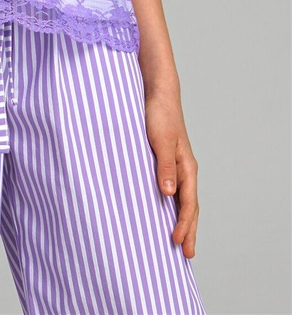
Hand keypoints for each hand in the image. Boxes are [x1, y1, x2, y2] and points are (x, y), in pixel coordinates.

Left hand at [144, 90, 199, 258]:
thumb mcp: (161, 140)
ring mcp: (176, 165)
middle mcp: (184, 169)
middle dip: (189, 230)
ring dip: (182, 219)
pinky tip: (163, 209)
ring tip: (180, 239)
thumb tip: (168, 194)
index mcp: (187, 167)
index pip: (188, 203)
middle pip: (189, 205)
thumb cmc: (159, 114)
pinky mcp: (165, 159)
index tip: (177, 243)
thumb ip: (164, 166)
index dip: (184, 224)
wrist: (157, 92)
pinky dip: (171, 204)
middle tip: (188, 254)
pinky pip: (171, 188)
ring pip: (182, 199)